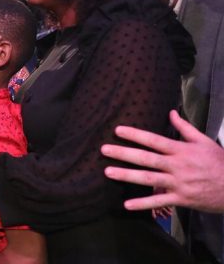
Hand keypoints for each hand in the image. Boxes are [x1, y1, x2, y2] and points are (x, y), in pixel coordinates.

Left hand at [101, 110, 223, 212]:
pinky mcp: (180, 199)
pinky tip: (127, 204)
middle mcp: (177, 166)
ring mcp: (178, 183)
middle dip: (124, 153)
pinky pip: (159, 201)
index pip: (154, 140)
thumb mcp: (204, 141)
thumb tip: (171, 112)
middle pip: (146, 158)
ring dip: (127, 175)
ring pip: (149, 179)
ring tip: (108, 172)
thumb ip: (185, 128)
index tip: (117, 130)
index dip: (135, 135)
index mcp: (182, 150)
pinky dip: (143, 204)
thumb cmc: (219, 162)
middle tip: (104, 150)